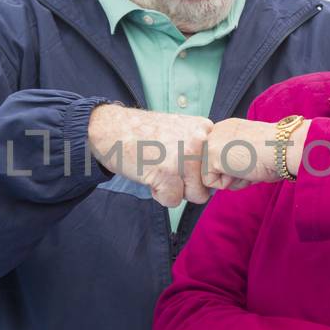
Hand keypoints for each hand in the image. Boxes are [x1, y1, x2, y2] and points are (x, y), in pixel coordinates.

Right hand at [88, 105, 213, 206]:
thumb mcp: (180, 129)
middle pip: (207, 184)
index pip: (217, 166)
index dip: (199, 172)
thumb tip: (218, 181)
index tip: (180, 162)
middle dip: (187, 184)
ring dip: (175, 190)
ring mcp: (184, 157)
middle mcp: (198, 141)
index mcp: (204, 128)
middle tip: (165, 165)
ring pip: (194, 195)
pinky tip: (149, 174)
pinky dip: (159, 194)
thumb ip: (200, 148)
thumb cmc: (144, 133)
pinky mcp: (167, 173)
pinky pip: (173, 200)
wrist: (111, 129)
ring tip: (157, 169)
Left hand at [200, 117, 312, 189]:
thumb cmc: (277, 151)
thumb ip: (236, 154)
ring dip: (231, 178)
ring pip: (212, 173)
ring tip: (248, 167)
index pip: (221, 155)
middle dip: (232, 172)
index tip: (254, 159)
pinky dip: (227, 184)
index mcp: (228, 128)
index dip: (237, 165)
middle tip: (252, 164)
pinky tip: (242, 171)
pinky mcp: (210, 156)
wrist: (283, 147)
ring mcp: (211, 142)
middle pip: (215, 165)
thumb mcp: (252, 148)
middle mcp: (216, 131)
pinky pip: (210, 182)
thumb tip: (228, 172)